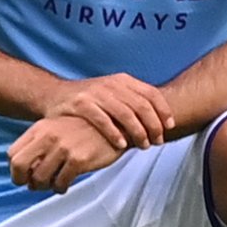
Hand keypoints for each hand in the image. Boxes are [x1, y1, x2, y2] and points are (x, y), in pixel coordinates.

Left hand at [8, 116, 124, 193]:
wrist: (115, 126)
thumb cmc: (84, 131)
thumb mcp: (57, 130)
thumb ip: (40, 145)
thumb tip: (25, 173)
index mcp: (40, 128)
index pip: (12, 154)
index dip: (16, 169)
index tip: (25, 176)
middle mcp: (48, 137)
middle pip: (19, 166)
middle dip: (22, 180)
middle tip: (33, 185)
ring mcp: (63, 148)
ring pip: (39, 179)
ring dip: (44, 186)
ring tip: (54, 184)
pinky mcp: (78, 160)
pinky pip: (60, 183)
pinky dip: (60, 188)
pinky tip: (66, 184)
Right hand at [41, 73, 173, 150]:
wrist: (56, 95)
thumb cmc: (91, 100)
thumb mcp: (114, 95)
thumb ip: (134, 102)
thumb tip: (163, 120)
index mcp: (123, 80)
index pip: (151, 93)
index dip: (164, 111)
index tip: (170, 127)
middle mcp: (111, 84)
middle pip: (141, 105)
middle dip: (153, 125)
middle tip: (158, 141)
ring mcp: (95, 93)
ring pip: (125, 113)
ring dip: (138, 132)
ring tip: (143, 146)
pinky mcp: (81, 104)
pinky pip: (102, 119)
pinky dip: (114, 133)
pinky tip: (122, 144)